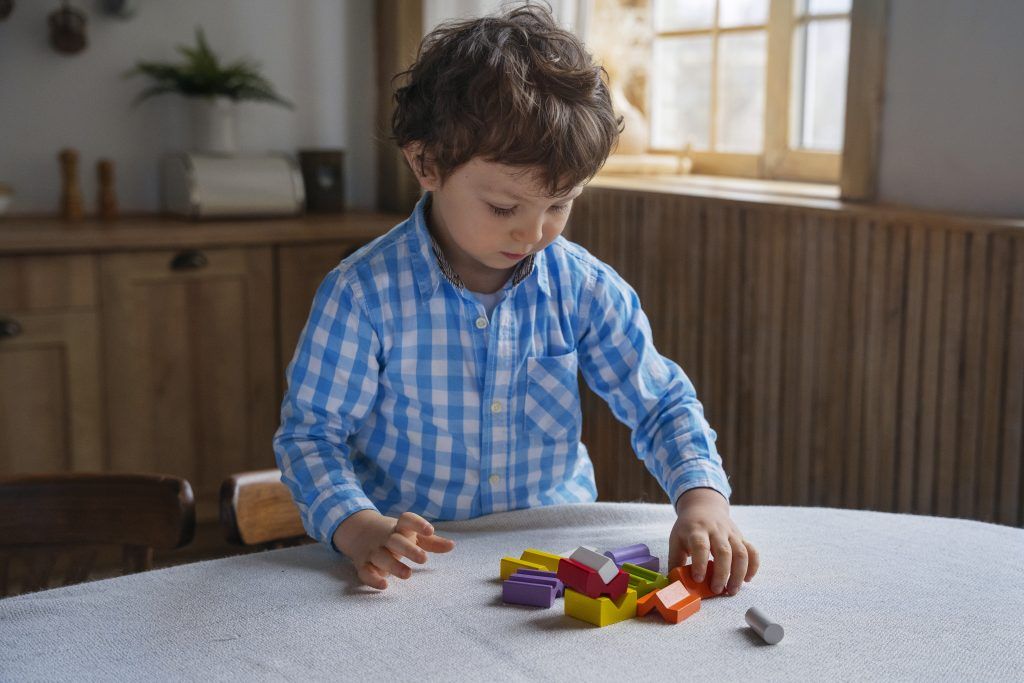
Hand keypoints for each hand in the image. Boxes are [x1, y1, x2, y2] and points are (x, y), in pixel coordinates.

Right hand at [332, 509, 455, 589]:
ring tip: (408, 574)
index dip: (418, 523)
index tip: (430, 530)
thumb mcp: (411, 534)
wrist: (358, 530)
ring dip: (393, 565)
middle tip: (423, 559)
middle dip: (408, 549)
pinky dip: (373, 578)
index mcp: (399, 528)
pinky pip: (365, 571)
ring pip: (380, 556)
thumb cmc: (394, 535)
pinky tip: (384, 585)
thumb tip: (452, 546)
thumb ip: (431, 542)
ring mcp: (373, 550)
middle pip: (395, 540)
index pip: (407, 520)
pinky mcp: (363, 564)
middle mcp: (385, 537)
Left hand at [668, 487, 758, 595]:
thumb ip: (675, 560)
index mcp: (696, 530)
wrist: (704, 507)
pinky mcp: (741, 537)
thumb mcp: (676, 539)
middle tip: (716, 590)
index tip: (698, 579)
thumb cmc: (688, 528)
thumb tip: (674, 583)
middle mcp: (716, 530)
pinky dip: (753, 566)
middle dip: (721, 573)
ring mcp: (731, 533)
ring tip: (732, 590)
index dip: (700, 563)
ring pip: (740, 553)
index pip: (700, 545)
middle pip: (723, 551)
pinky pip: (752, 551)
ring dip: (738, 573)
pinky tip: (747, 579)